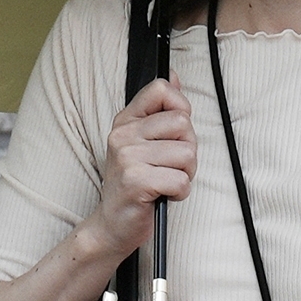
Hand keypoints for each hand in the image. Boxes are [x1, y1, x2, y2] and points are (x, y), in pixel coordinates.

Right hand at [86, 78, 194, 262]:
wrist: (112, 223)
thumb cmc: (134, 182)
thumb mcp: (142, 141)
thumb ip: (159, 109)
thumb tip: (174, 76)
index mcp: (126, 120)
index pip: (162, 89)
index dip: (181, 108)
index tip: (175, 132)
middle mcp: (123, 135)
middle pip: (182, 123)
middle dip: (188, 148)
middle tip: (171, 166)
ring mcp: (128, 157)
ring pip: (186, 154)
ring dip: (185, 173)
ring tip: (167, 181)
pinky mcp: (136, 181)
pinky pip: (181, 180)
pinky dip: (180, 192)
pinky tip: (164, 195)